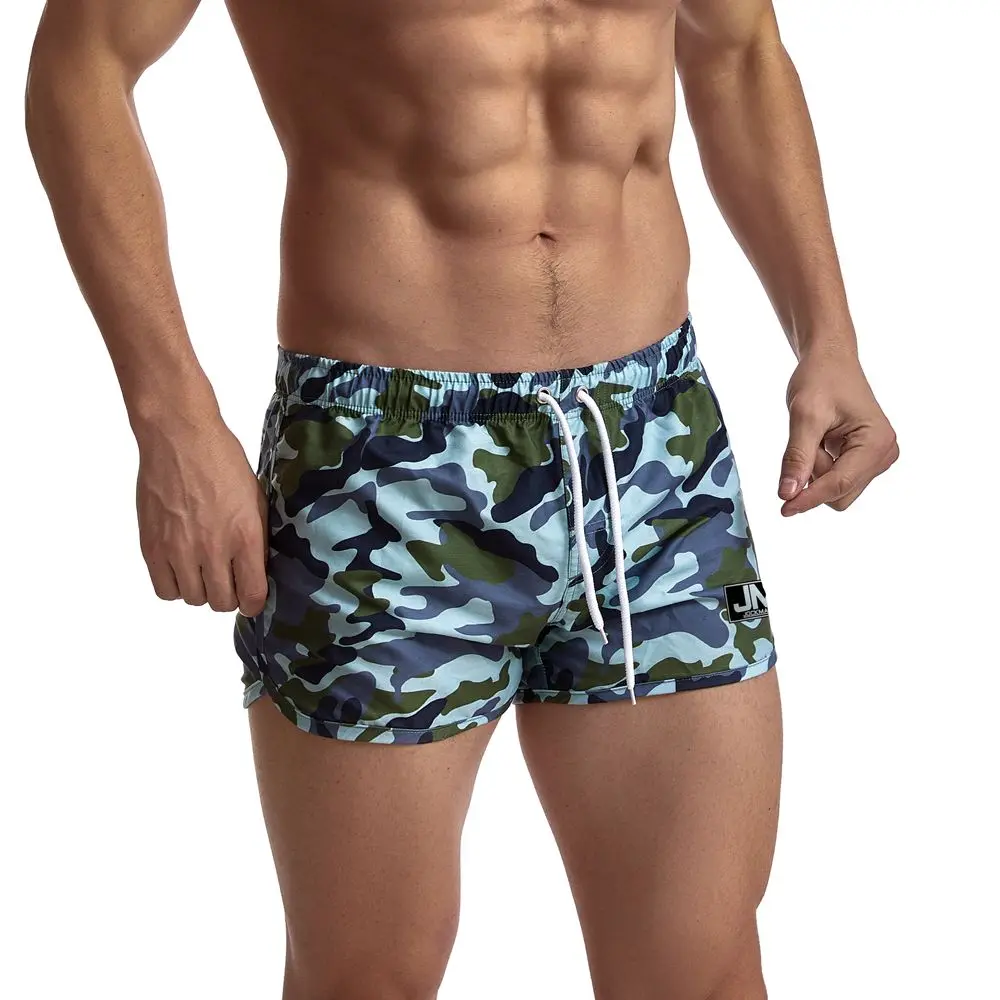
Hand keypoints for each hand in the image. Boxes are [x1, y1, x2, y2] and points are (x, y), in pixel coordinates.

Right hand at [136, 416, 268, 613]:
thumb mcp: (256, 499)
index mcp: (245, 537)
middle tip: (227, 579)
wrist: (180, 439)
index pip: (251, 596)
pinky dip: (174, 585)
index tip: (252, 597)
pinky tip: (181, 568)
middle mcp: (212, 549)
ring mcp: (179, 550)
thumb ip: (257, 539)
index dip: (253, 602)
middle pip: (220, 602)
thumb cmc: (223, 463)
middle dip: (228, 596)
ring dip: (200, 590)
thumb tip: (258, 570)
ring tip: (202, 569)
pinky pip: (164, 589)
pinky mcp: (152, 546)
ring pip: (192, 599)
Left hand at [779, 347, 898, 515]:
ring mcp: (876, 459)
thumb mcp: (804, 416)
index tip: (784, 508)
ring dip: (817, 470)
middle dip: (815, 476)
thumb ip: (797, 457)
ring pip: (836, 489)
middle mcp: (884, 454)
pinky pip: (835, 479)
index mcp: (877, 443)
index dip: (809, 498)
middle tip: (808, 441)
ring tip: (817, 437)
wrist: (830, 361)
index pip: (839, 485)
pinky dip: (820, 466)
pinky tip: (822, 441)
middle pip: (839, 494)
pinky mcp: (865, 461)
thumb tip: (788, 495)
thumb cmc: (820, 380)